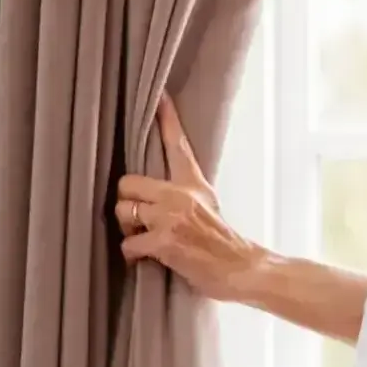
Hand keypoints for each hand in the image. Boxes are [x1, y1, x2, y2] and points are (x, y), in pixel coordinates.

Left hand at [114, 95, 268, 299]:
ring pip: (123, 212)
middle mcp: (182, 195)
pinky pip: (128, 243)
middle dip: (127, 205)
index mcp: (194, 184)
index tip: (160, 96)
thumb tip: (148, 198)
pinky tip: (148, 259)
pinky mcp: (165, 240)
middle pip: (128, 183)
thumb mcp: (208, 208)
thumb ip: (181, 196)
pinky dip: (133, 255)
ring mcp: (173, 216)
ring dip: (128, 231)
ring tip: (146, 241)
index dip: (166, 119)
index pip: (177, 145)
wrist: (243, 270)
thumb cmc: (224, 244)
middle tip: (139, 221)